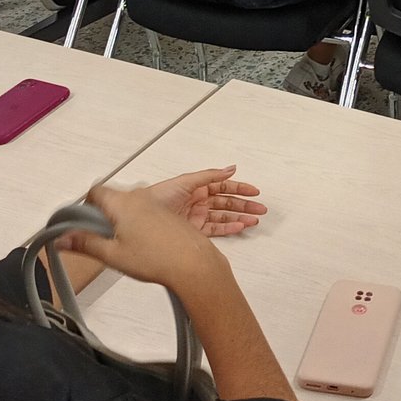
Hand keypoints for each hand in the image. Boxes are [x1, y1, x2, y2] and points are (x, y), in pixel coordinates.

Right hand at [65, 183, 229, 294]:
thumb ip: (85, 244)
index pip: (96, 191)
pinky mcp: (169, 213)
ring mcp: (156, 203)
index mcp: (122, 202)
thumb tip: (62, 240)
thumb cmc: (155, 259)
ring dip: (123, 219)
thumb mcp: (112, 255)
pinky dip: (141, 223)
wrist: (192, 263)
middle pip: (113, 197)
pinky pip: (148, 211)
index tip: (84, 222)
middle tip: (103, 238)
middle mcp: (139, 197)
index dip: (86, 205)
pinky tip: (144, 246)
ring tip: (125, 245)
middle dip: (104, 214)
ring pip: (131, 204)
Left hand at [144, 165, 266, 238]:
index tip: (254, 191)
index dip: (239, 188)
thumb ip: (209, 175)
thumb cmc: (156, 199)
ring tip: (254, 220)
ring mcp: (196, 217)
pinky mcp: (193, 232)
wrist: (141, 220)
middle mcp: (197, 202)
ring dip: (240, 217)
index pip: (222, 186)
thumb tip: (230, 167)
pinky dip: (229, 228)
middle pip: (226, 202)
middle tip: (260, 208)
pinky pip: (215, 230)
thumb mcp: (185, 182)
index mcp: (195, 188)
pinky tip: (240, 227)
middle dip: (244, 204)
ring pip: (223, 217)